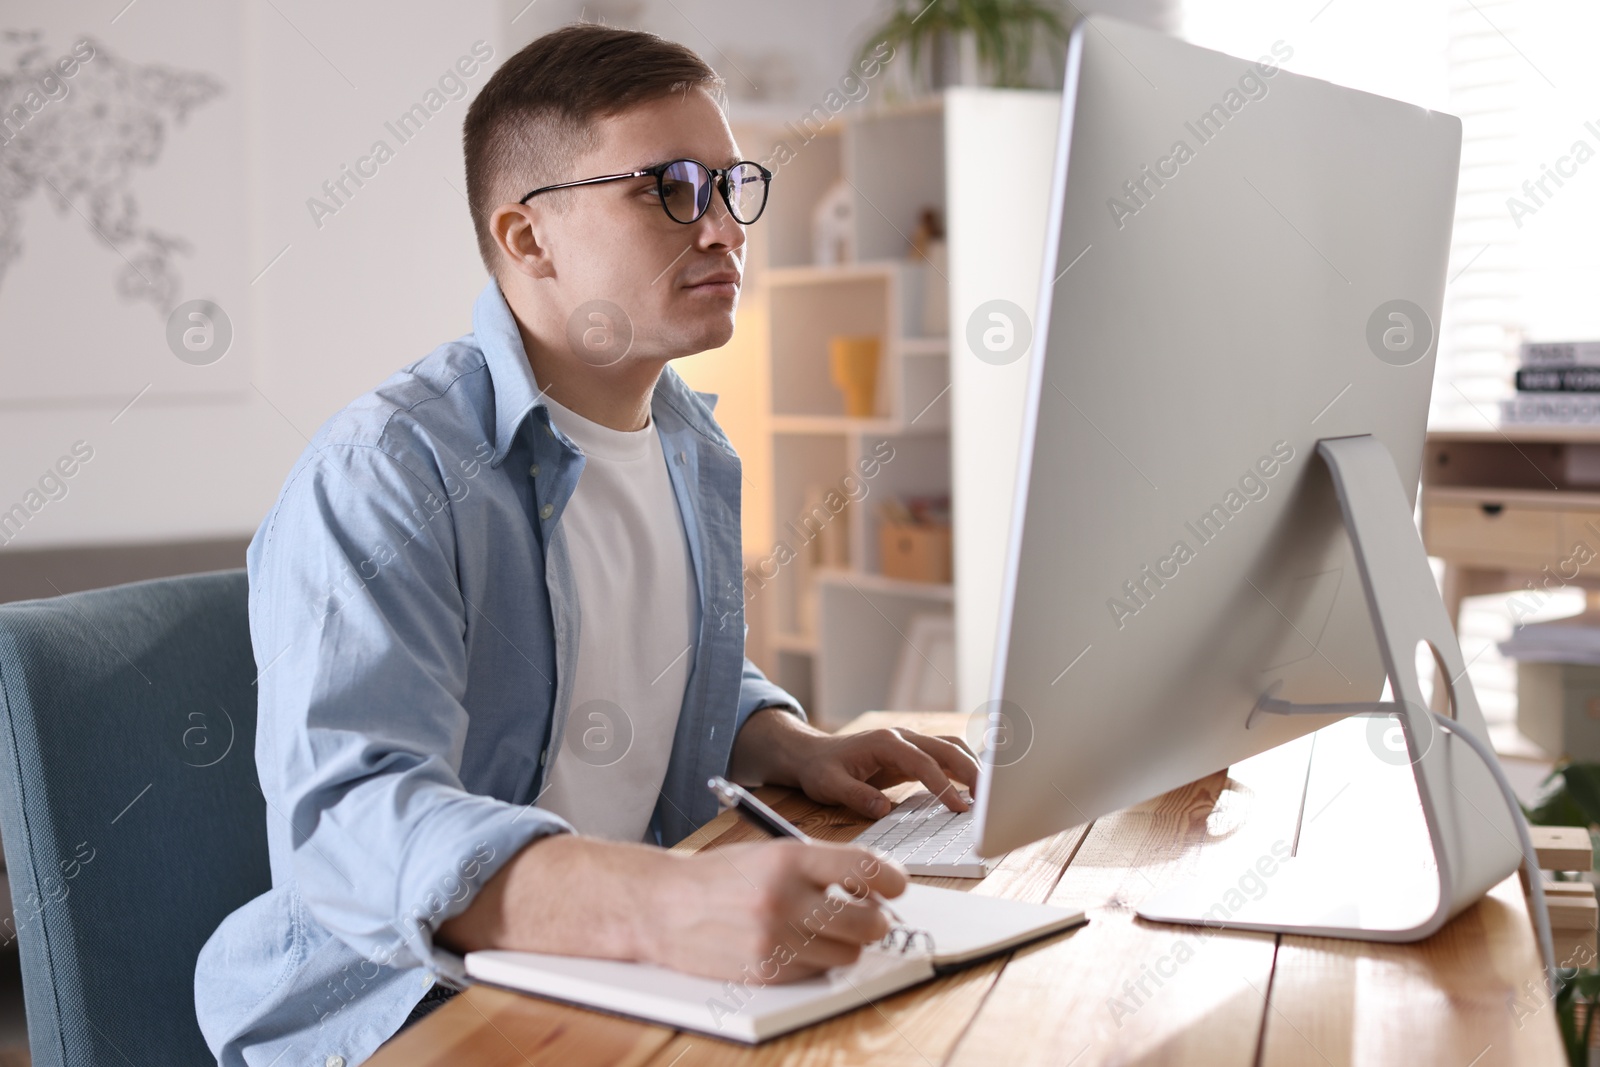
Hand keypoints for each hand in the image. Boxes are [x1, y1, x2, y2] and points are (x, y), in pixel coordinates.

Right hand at [436, 833, 904, 984]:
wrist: (659, 906)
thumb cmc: (717, 877)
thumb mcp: (767, 852)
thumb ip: (817, 864)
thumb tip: (873, 881)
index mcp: (788, 858)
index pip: (865, 867)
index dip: (893, 879)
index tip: (897, 884)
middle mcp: (784, 898)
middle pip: (868, 920)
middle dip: (876, 918)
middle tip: (870, 913)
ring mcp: (775, 939)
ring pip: (849, 953)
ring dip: (849, 944)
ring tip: (832, 930)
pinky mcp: (765, 971)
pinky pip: (818, 972)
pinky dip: (819, 962)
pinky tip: (801, 945)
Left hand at [729, 709, 980, 819]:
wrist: (813, 755)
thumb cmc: (821, 769)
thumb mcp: (829, 785)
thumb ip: (856, 796)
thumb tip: (884, 810)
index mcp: (884, 742)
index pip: (923, 762)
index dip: (943, 785)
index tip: (959, 807)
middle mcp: (901, 737)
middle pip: (946, 748)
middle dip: (970, 771)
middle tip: (989, 800)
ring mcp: (909, 743)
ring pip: (950, 748)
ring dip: (971, 767)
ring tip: (987, 795)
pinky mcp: (912, 754)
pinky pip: (943, 758)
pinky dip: (961, 769)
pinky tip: (973, 787)